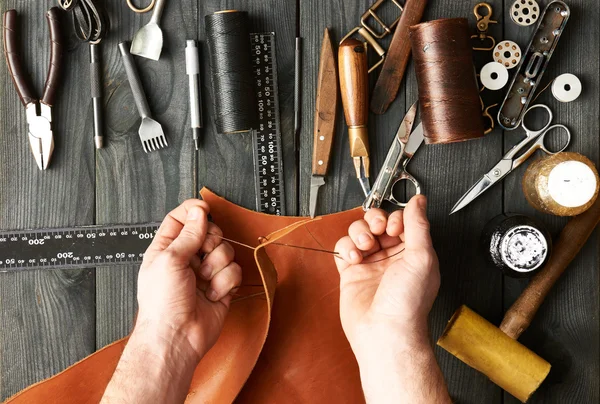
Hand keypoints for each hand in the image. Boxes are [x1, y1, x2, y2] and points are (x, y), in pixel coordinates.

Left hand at [135, 199, 241, 360]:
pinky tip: (212, 294)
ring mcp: (205, 273)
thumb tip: (198, 211)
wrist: (176, 338)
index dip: (194, 211)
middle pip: (210, 233)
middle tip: (201, 255)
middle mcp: (187, 259)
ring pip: (226, 252)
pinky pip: (235, 272)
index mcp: (167, 248)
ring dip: (217, 267)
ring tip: (203, 282)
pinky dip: (225, 283)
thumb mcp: (170, 260)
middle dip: (211, 243)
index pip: (182, 218)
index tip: (204, 210)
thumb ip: (188, 233)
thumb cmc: (162, 304)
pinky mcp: (221, 287)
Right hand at [334, 195, 439, 356]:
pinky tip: (354, 257)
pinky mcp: (351, 272)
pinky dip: (345, 247)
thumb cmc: (407, 304)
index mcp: (413, 252)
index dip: (395, 218)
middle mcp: (392, 256)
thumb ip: (419, 225)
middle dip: (374, 221)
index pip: (401, 221)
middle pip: (377, 222)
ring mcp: (370, 264)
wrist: (384, 332)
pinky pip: (343, 248)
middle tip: (378, 231)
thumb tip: (419, 201)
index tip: (394, 227)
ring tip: (365, 246)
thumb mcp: (422, 257)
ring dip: (359, 233)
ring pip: (358, 231)